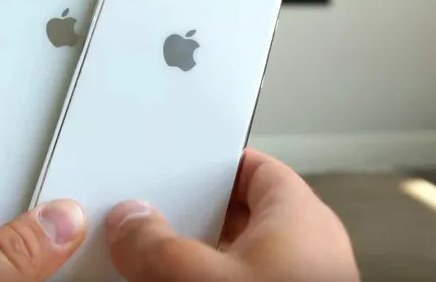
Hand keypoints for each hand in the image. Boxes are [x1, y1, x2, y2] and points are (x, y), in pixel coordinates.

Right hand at [105, 149, 359, 281]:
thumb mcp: (199, 278)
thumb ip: (156, 244)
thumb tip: (130, 223)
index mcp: (299, 214)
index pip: (249, 166)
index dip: (207, 165)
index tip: (170, 171)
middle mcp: (305, 248)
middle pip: (237, 214)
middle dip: (191, 221)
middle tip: (151, 224)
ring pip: (237, 258)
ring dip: (198, 261)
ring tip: (156, 266)